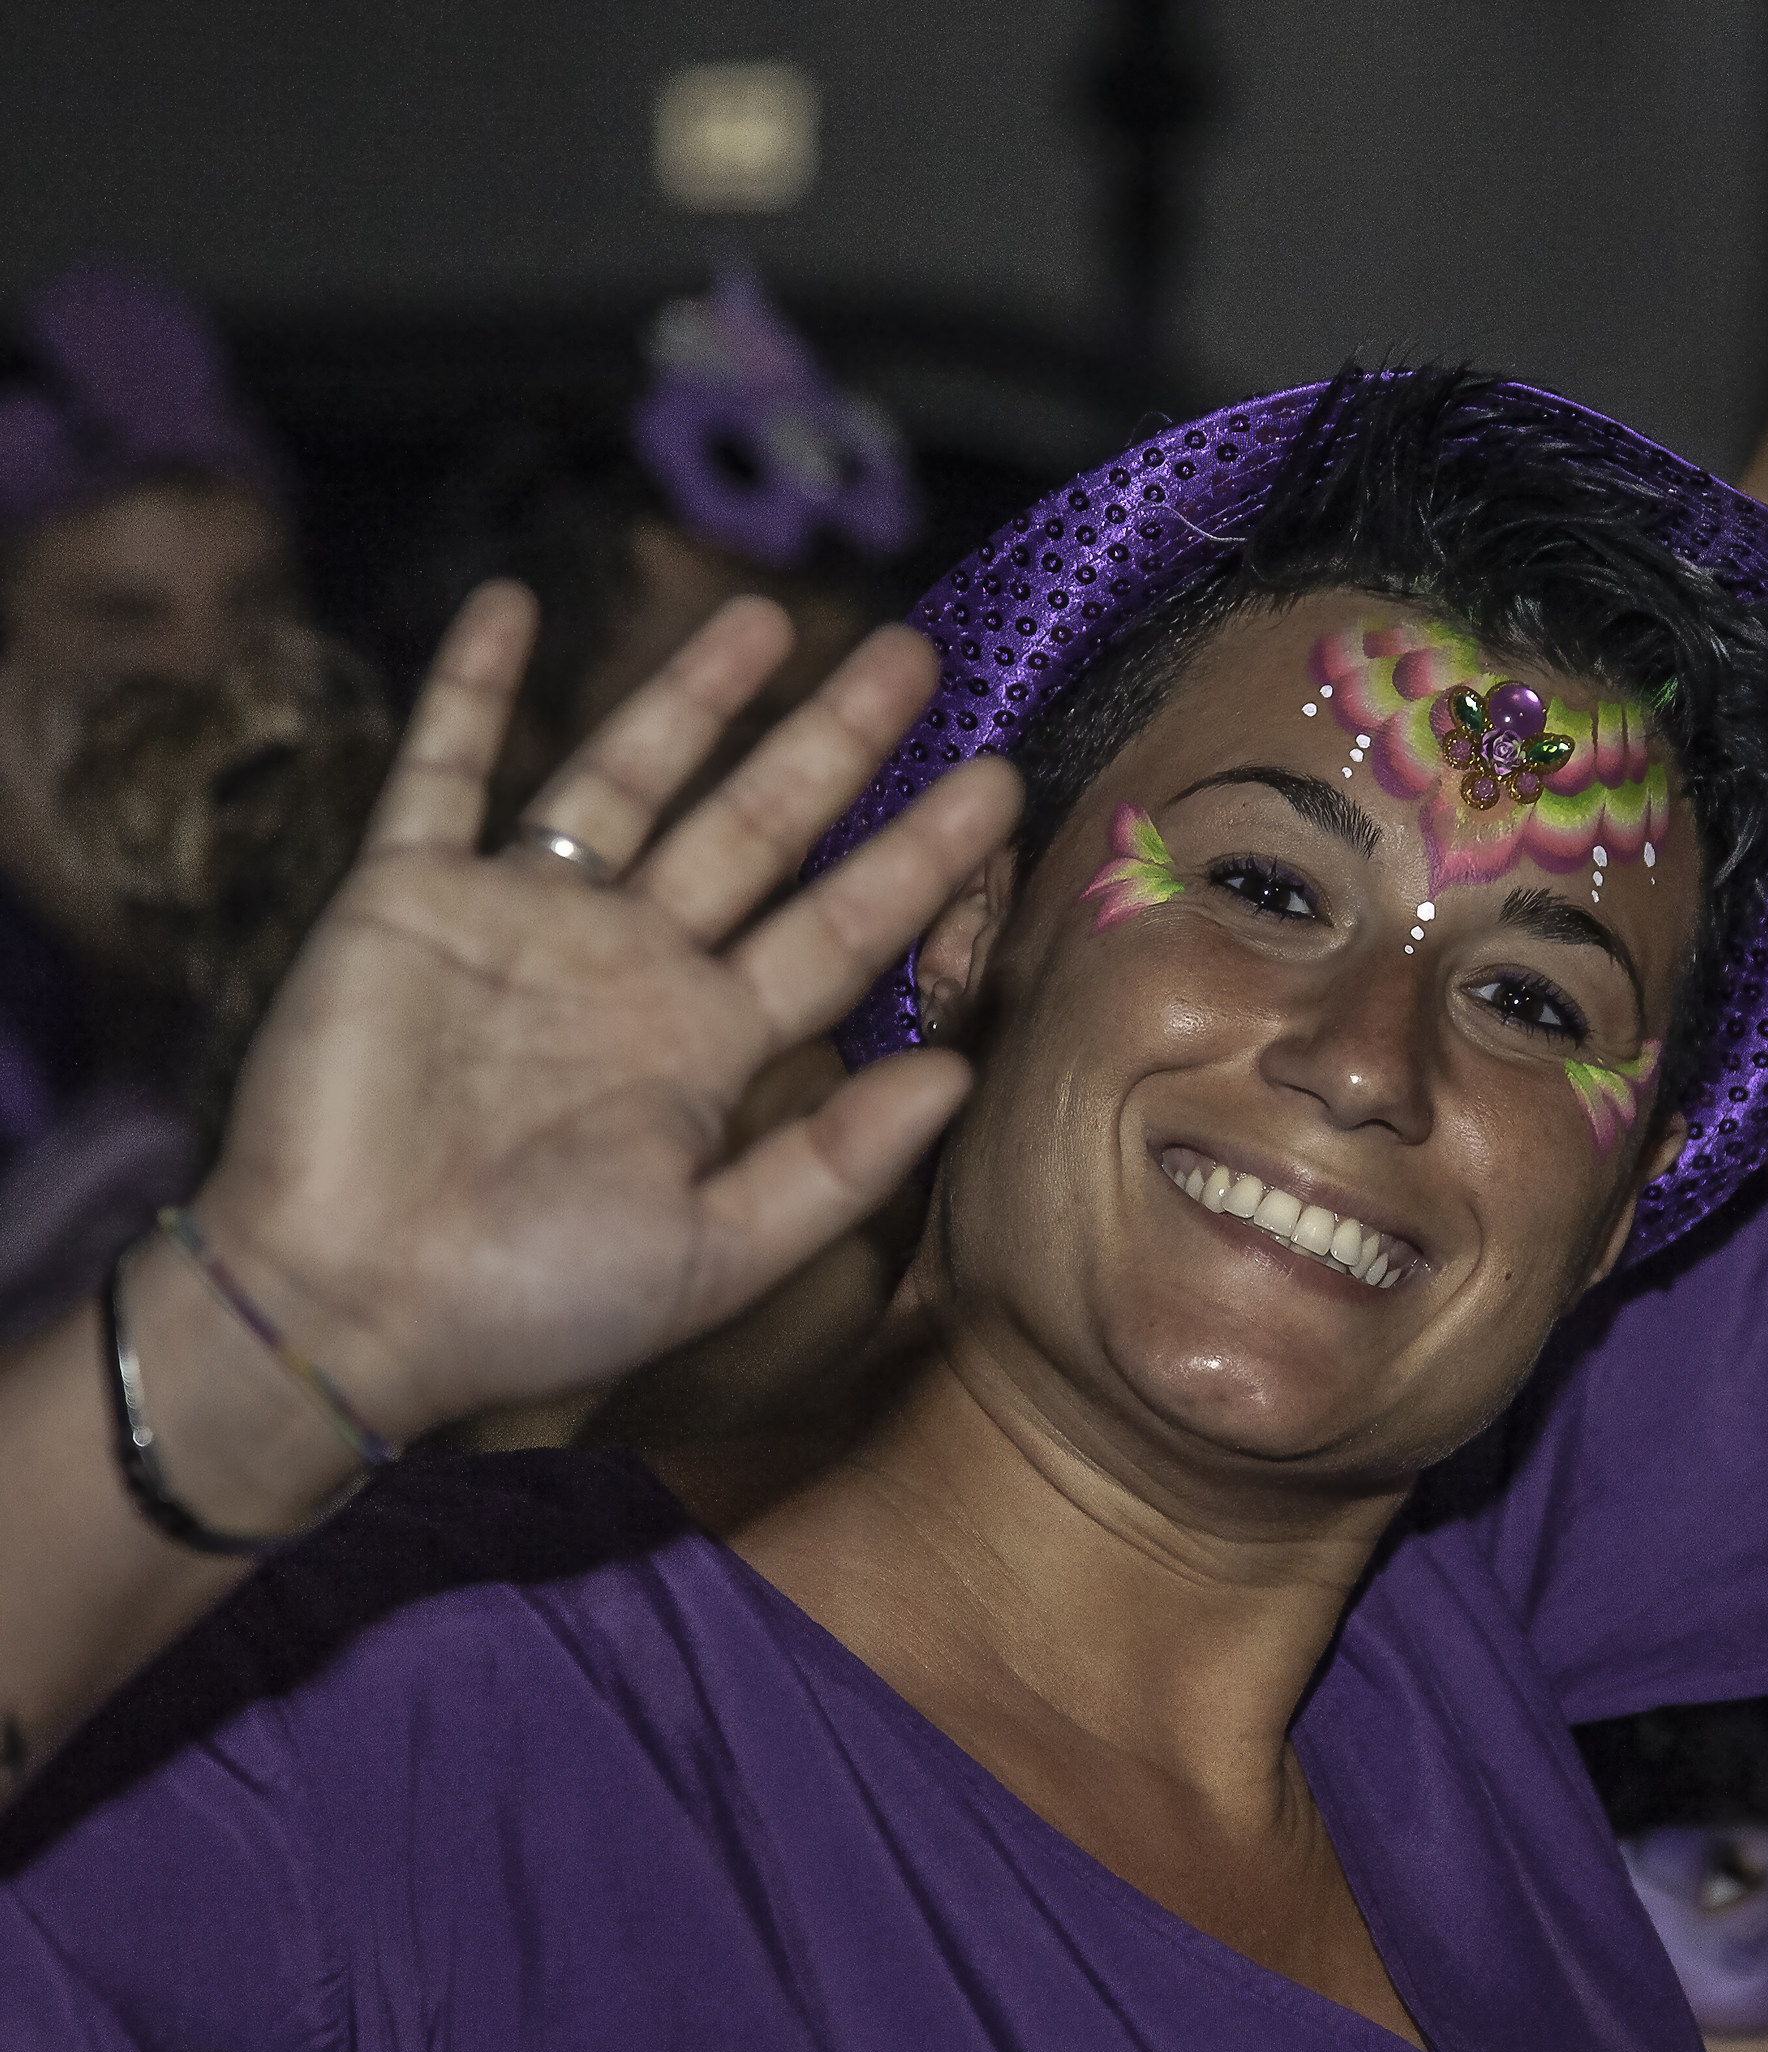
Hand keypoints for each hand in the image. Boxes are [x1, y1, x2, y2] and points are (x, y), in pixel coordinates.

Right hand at [189, 584, 1018, 1441]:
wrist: (343, 1307)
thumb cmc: (531, 1301)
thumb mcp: (714, 1251)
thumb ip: (837, 1164)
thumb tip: (960, 1073)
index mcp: (707, 1048)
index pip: (840, 929)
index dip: (921, 857)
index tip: (999, 779)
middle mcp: (629, 968)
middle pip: (756, 828)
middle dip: (835, 743)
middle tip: (915, 656)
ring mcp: (520, 922)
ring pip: (623, 780)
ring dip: (691, 696)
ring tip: (768, 617)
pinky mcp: (405, 897)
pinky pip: (440, 772)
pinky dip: (469, 689)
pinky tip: (511, 602)